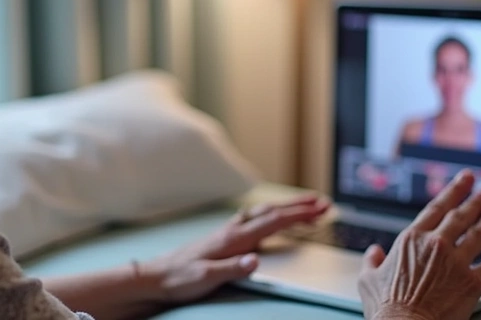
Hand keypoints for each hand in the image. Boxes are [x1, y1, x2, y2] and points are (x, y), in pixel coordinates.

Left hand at [140, 195, 329, 303]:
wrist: (156, 277)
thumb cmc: (180, 279)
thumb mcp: (206, 279)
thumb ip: (232, 269)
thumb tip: (255, 261)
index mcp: (233, 238)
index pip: (272, 222)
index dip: (298, 215)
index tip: (319, 209)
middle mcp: (232, 230)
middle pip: (272, 212)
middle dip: (299, 206)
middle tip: (323, 203)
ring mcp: (228, 232)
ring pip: (263, 213)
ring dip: (286, 208)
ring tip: (307, 206)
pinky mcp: (224, 238)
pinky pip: (255, 221)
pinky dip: (272, 216)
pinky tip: (274, 218)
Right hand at [358, 170, 480, 319]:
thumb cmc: (386, 307)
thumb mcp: (368, 278)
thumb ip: (372, 261)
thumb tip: (373, 253)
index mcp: (412, 239)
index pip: (437, 207)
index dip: (453, 190)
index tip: (464, 180)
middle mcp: (437, 245)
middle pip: (461, 216)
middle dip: (475, 200)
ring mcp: (457, 263)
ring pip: (479, 235)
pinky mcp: (472, 283)